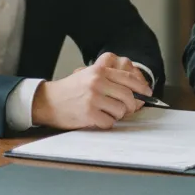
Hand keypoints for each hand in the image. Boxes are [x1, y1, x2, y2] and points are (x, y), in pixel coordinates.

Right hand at [33, 52, 151, 129]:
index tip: (147, 93)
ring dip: (117, 115)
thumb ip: (110, 79)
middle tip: (128, 109)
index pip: (129, 78)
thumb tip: (136, 92)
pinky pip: (109, 122)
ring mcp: (93, 98)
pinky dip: (107, 123)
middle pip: (128, 95)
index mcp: (100, 71)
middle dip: (131, 105)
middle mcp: (97, 82)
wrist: (48, 101)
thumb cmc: (70, 90)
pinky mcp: (88, 113)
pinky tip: (98, 119)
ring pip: (120, 110)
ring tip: (107, 112)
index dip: (141, 87)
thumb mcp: (89, 75)